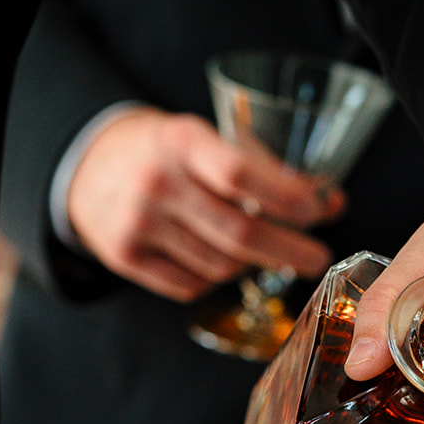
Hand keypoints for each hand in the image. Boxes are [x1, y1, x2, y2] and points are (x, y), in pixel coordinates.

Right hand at [66, 107, 344, 300]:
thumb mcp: (206, 138)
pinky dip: (215, 278)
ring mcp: (137, 223)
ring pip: (220, 265)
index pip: (240, 174)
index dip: (286, 198)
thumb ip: (266, 167)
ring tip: (263, 252)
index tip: (320, 213)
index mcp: (181, 141)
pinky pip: (192, 284)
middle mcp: (156, 182)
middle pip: (238, 232)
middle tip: (317, 257)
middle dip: (289, 250)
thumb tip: (333, 202)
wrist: (89, 166)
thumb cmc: (165, 151)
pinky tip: (218, 259)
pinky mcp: (123, 256)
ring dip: (252, 264)